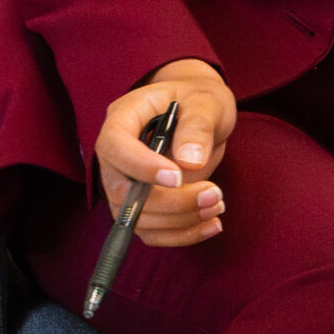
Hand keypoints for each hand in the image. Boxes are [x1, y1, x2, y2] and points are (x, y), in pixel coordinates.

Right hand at [94, 60, 238, 248]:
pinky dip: (181, 234)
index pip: (115, 146)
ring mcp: (125, 182)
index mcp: (124, 117)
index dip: (141, 167)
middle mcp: (116, 154)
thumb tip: (189, 162)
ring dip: (179, 221)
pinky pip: (152, 232)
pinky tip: (211, 224)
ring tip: (217, 204)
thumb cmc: (198, 99)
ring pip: (137, 219)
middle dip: (169, 202)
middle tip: (213, 195)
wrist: (200, 112)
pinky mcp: (141, 205)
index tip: (177, 177)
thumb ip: (197, 127)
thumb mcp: (205, 101)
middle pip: (123, 191)